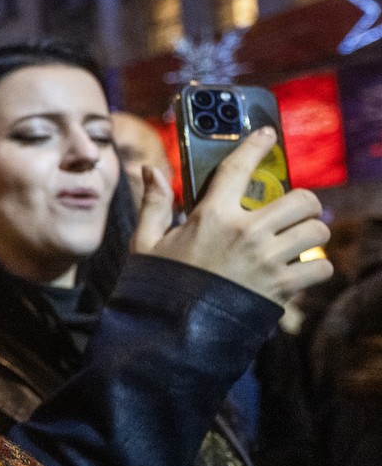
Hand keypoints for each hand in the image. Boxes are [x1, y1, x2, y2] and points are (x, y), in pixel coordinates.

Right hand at [132, 128, 331, 303]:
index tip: (267, 134)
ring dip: (310, 234)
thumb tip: (150, 170)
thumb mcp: (146, 241)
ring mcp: (267, 259)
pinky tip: (297, 269)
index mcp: (211, 215)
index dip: (256, 145)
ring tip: (295, 240)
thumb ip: (153, 204)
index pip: (239, 167)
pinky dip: (314, 268)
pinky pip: (321, 267)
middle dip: (302, 203)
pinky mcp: (281, 286)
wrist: (173, 330)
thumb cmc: (159, 284)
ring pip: (317, 230)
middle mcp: (245, 232)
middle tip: (290, 211)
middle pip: (302, 199)